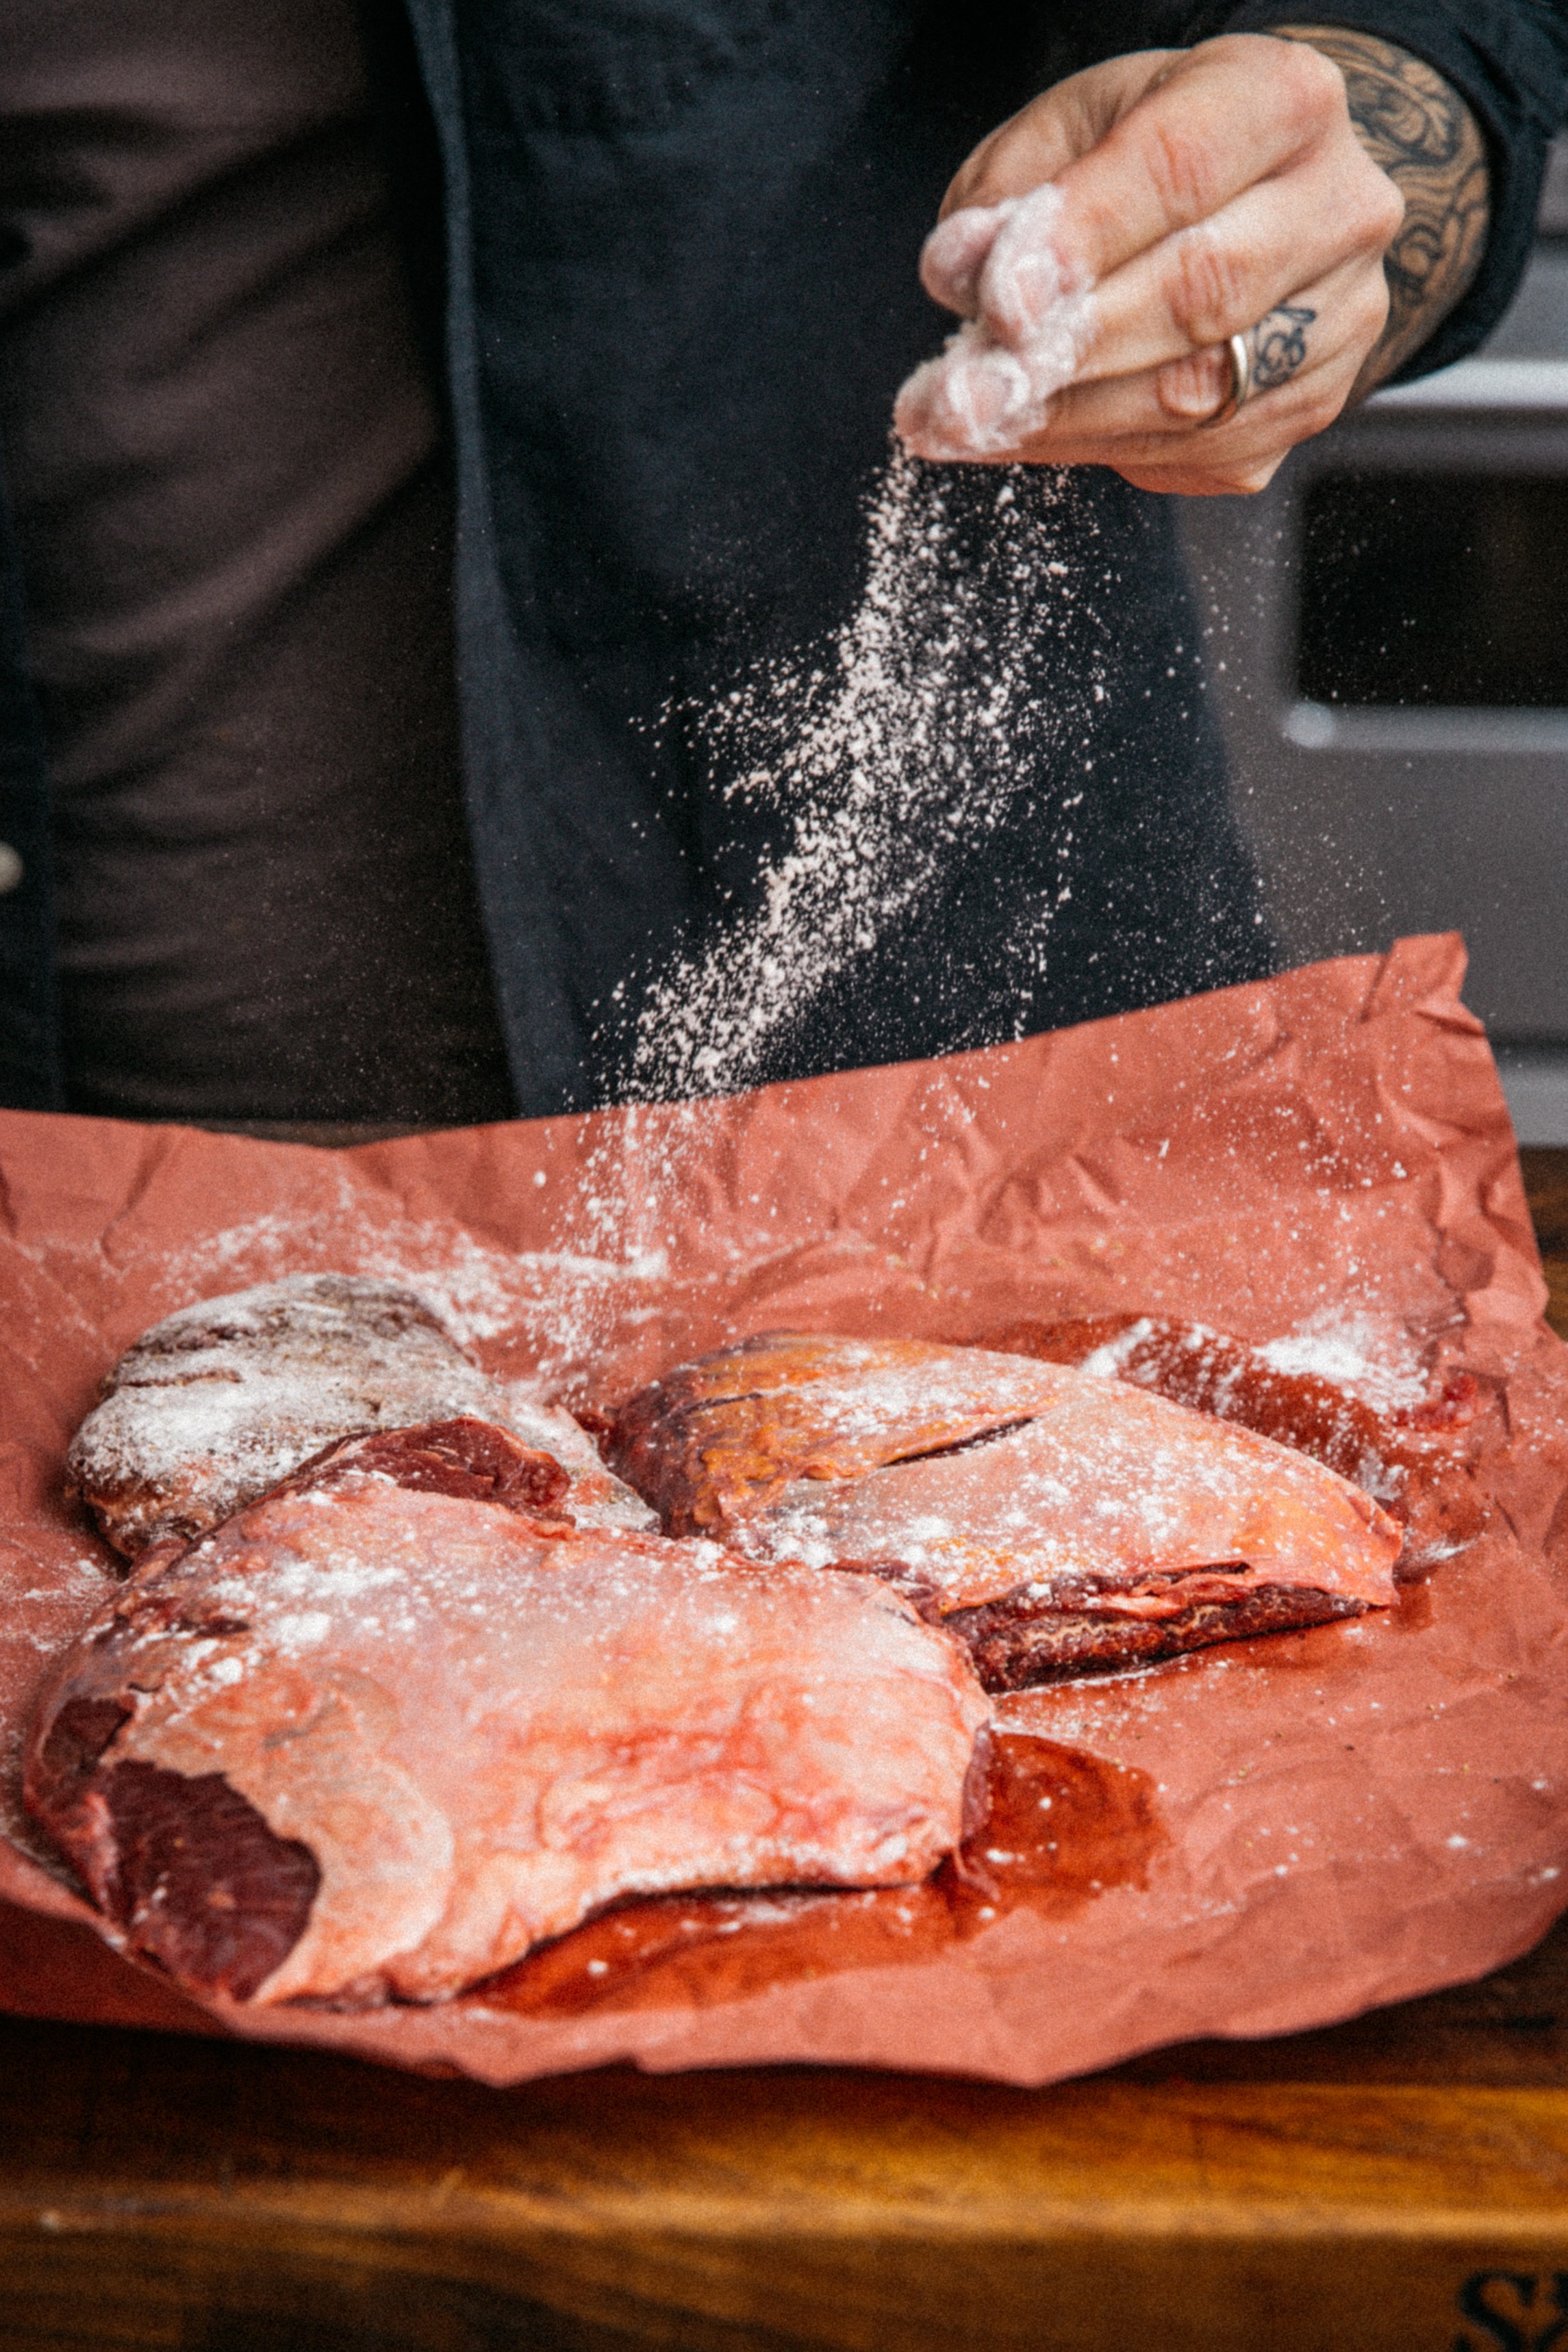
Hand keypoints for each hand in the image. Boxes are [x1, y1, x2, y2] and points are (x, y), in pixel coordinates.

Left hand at [894, 34, 1405, 494]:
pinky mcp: (1312, 403)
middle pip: (1198, 296)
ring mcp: (1341, 317)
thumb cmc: (1153, 157)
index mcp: (1283, 100)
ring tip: (966, 424)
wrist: (1257, 204)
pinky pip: (1199, 451)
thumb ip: (1013, 189)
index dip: (1084, 243)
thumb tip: (960, 269)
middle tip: (959, 397)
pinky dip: (1099, 450)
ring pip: (1196, 395)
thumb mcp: (1074, 127)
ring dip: (1064, 420)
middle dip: (1063, 356)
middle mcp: (1338, 208)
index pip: (1180, 171)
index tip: (998, 302)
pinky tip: (1031, 432)